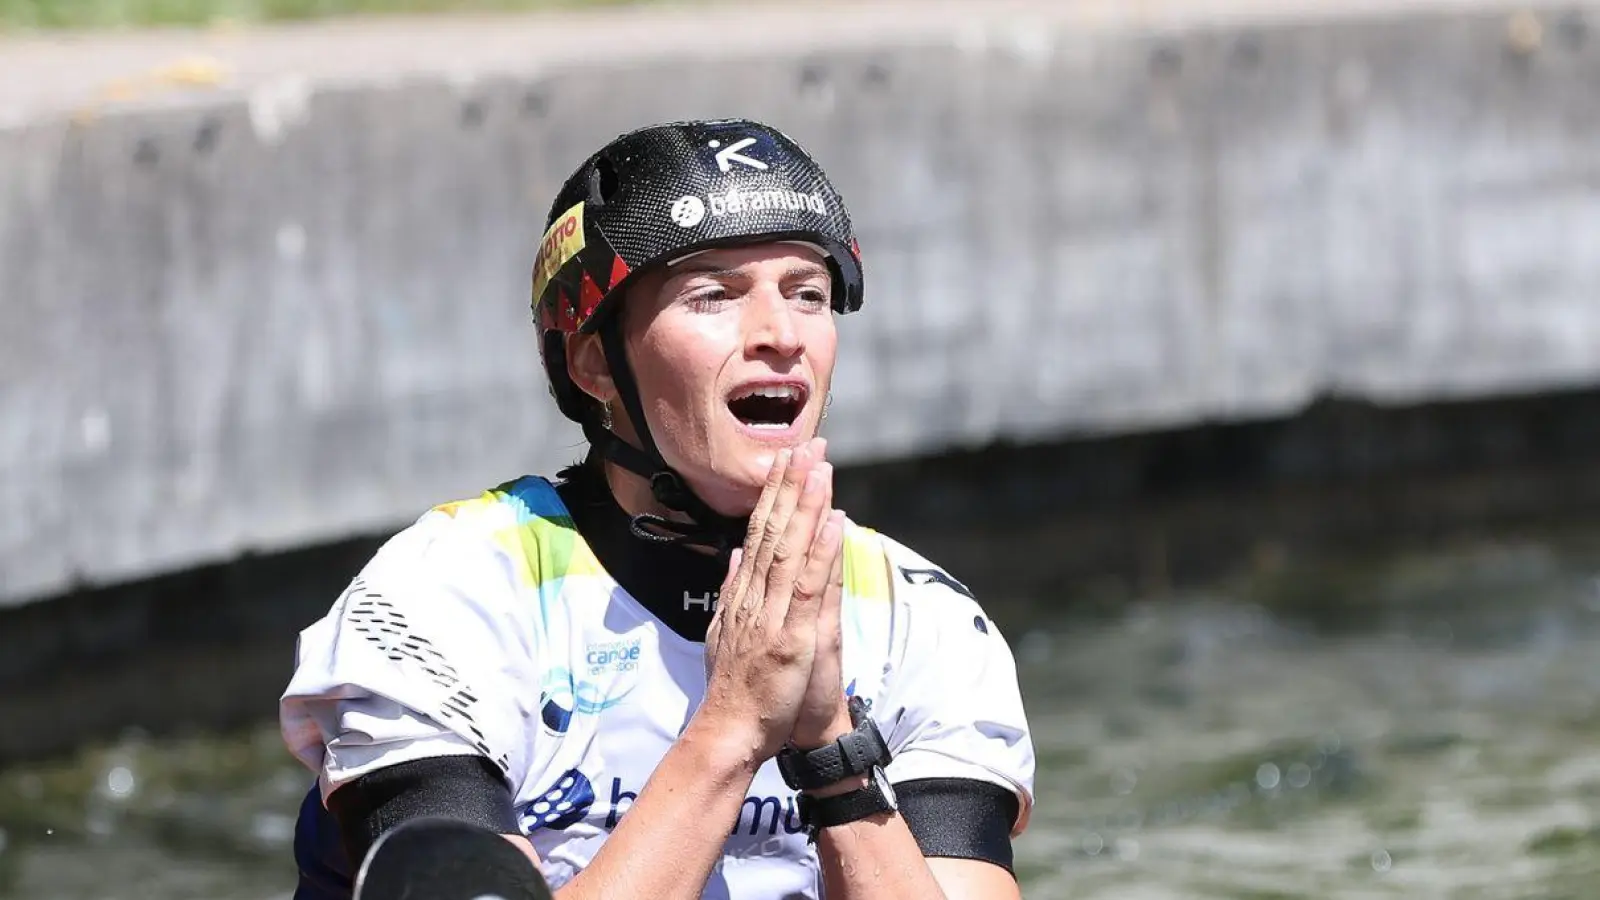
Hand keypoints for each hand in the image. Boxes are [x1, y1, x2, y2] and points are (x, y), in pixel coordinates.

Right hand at [697, 438, 844, 762]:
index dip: (774, 493)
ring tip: (820, 467)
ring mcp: (771, 614)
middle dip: (791, 484)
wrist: (730, 732)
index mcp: (742, 595)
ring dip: (806, 505)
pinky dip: (820, 551)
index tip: (786, 459)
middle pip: (773, 530)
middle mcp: (754, 596)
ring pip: (791, 548)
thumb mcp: (725, 632)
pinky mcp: (792, 635)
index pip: (759, 533)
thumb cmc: (736, 689)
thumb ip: (732, 590)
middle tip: (807, 444)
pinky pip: (808, 586)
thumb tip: (736, 554)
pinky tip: (833, 521)